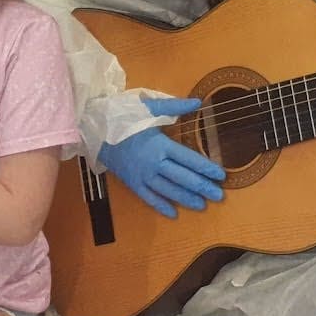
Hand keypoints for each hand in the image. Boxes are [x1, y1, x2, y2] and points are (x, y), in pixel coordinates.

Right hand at [98, 96, 225, 218]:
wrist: (93, 129)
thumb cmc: (122, 116)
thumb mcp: (149, 107)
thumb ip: (174, 106)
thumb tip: (197, 102)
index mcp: (160, 145)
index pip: (189, 159)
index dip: (206, 168)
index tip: (221, 175)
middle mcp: (153, 163)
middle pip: (182, 178)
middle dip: (202, 187)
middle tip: (219, 196)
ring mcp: (142, 176)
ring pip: (168, 191)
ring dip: (186, 199)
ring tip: (202, 205)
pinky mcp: (131, 183)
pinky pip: (148, 197)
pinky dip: (160, 206)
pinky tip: (173, 214)